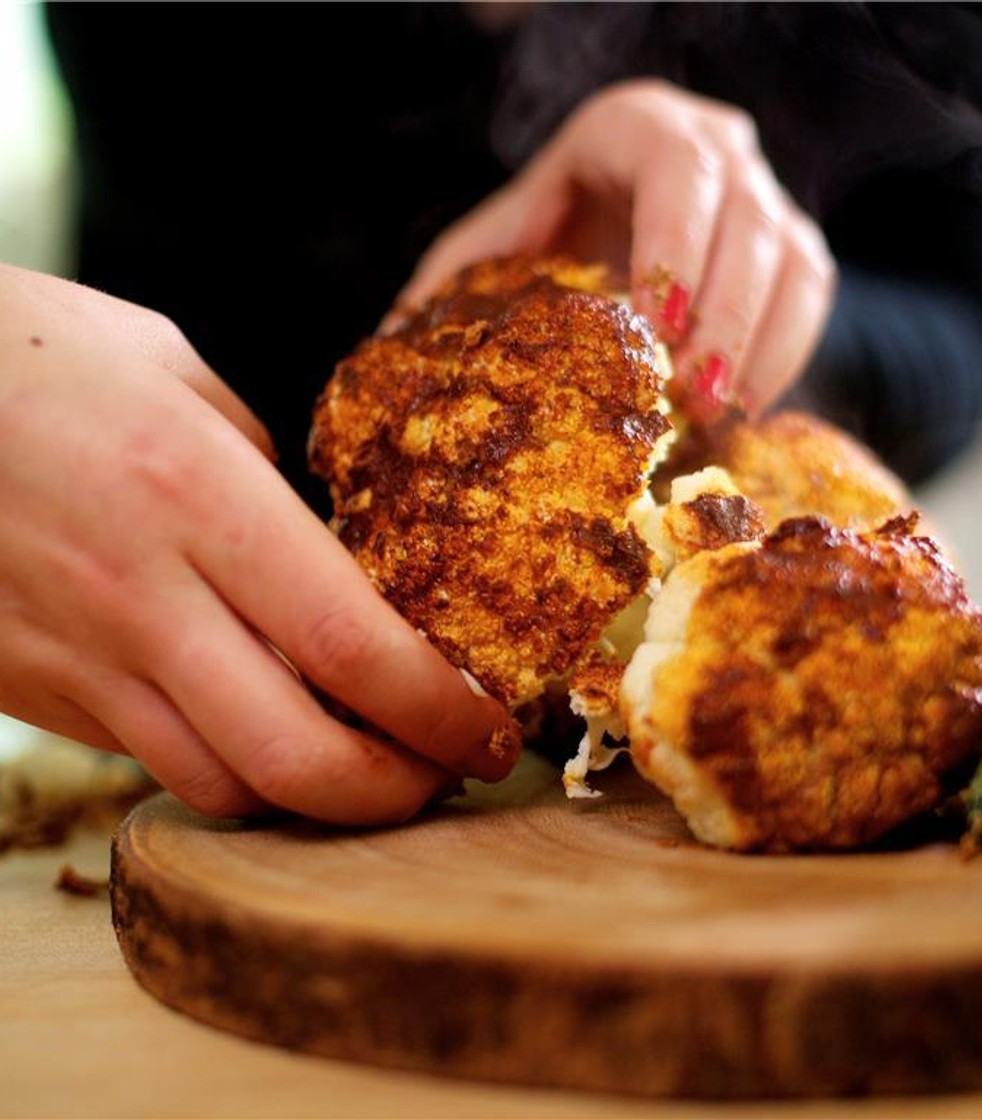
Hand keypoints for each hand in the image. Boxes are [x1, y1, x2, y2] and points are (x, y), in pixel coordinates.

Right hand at [0, 264, 518, 823]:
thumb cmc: (26, 355)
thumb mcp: (171, 373)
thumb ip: (262, 469)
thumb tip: (327, 546)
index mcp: (199, 498)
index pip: (355, 647)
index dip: (442, 713)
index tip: (492, 732)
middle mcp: (142, 597)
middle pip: (297, 758)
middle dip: (394, 793)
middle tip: (445, 777)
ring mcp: (79, 657)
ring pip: (224, 786)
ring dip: (314, 797)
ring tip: (368, 765)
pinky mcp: (35, 689)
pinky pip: (153, 761)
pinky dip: (229, 769)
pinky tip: (263, 733)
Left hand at [396, 79, 835, 422]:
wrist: (604, 236)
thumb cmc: (542, 243)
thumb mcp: (490, 252)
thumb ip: (453, 287)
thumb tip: (392, 352)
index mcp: (636, 125)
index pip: (677, 166)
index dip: (675, 243)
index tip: (656, 326)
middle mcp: (715, 144)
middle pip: (747, 217)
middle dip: (723, 314)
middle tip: (692, 398)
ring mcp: (765, 193)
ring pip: (793, 258)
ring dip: (760, 344)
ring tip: (718, 415)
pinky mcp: (794, 246)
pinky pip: (810, 296)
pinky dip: (784, 355)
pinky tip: (744, 408)